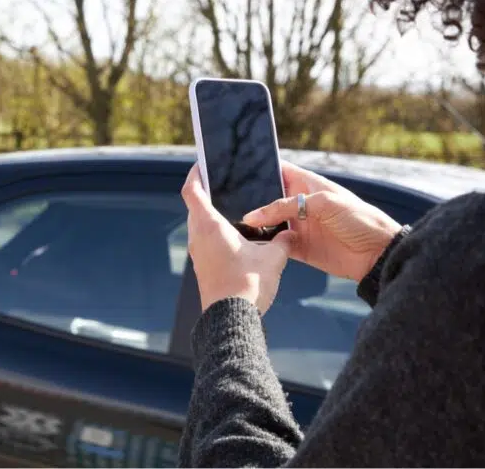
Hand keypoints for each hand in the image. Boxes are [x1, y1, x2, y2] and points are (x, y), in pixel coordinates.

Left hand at [182, 164, 292, 313]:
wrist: (232, 320)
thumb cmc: (248, 285)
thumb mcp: (273, 258)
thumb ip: (283, 240)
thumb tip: (291, 232)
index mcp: (209, 226)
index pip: (193, 190)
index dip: (195, 174)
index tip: (202, 164)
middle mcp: (198, 237)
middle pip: (195, 207)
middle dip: (207, 194)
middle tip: (224, 184)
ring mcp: (197, 255)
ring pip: (199, 226)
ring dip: (211, 217)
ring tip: (233, 211)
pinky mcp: (203, 268)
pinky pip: (205, 243)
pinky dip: (215, 234)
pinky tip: (237, 238)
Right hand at [243, 162, 400, 281]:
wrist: (377, 253)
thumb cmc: (359, 219)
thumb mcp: (325, 204)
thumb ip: (288, 206)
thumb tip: (255, 216)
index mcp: (308, 185)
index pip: (279, 171)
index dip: (260, 170)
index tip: (237, 171)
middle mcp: (300, 205)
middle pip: (268, 199)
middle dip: (251, 200)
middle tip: (230, 201)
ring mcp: (299, 227)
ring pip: (268, 224)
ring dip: (256, 225)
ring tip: (235, 224)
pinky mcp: (299, 249)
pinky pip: (276, 245)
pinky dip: (265, 245)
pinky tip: (252, 244)